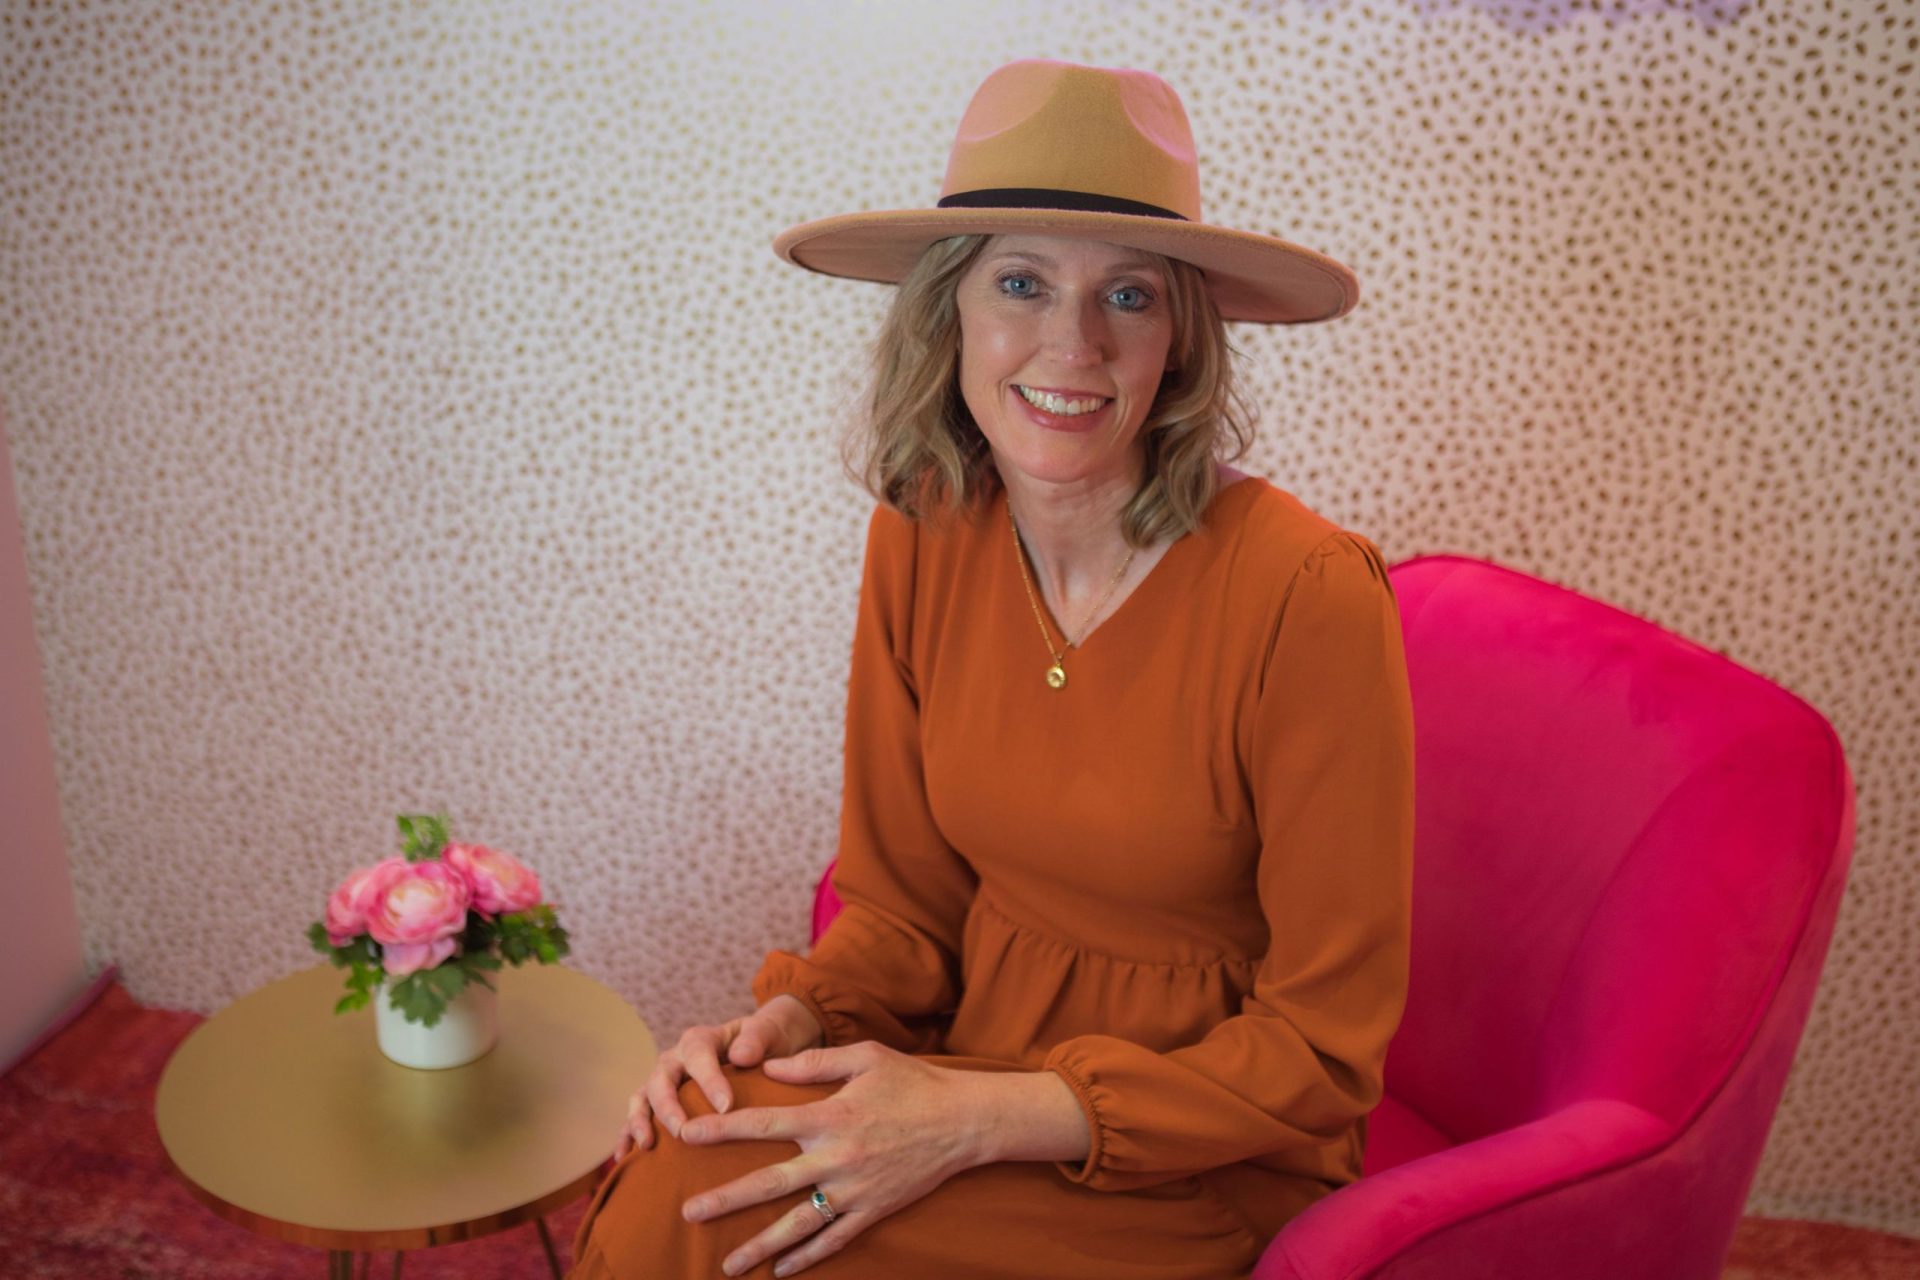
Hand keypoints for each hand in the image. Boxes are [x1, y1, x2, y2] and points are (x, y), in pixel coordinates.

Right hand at [613, 995, 821, 1159]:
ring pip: (643, 1096)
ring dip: (641, 1120)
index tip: (726, 1107)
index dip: (709, 1080)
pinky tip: (624, 1159)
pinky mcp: (658, 1101)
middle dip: (668, 1106)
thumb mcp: (768, 1032)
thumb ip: (757, 1039)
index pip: (698, 1055)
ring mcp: (664, 1080)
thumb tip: (741, 1056)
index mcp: (701, 1039)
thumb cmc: (765, 1040)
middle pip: (662, 1078)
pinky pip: (637, 1116)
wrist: (759, 1046)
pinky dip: (627, 1135)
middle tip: (683, 1132)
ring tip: (647, 1145)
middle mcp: (676, 1058)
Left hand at [677, 1041, 992, 1276]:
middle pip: (769, 1184)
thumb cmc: (914, 1082)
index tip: (687, 1133)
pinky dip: (806, 1257)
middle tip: (688, 1212)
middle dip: (725, 1200)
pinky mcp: (874, 1209)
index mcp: (830, 1115)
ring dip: (759, 1245)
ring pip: (797, 1223)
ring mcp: (855, 1189)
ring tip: (728, 1265)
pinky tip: (781, 1270)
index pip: (763, 1124)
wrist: (965, 1120)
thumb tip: (769, 1068)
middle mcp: (836, 1157)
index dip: (722, 1129)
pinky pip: (834, 1239)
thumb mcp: (865, 1057)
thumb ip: (814, 1063)